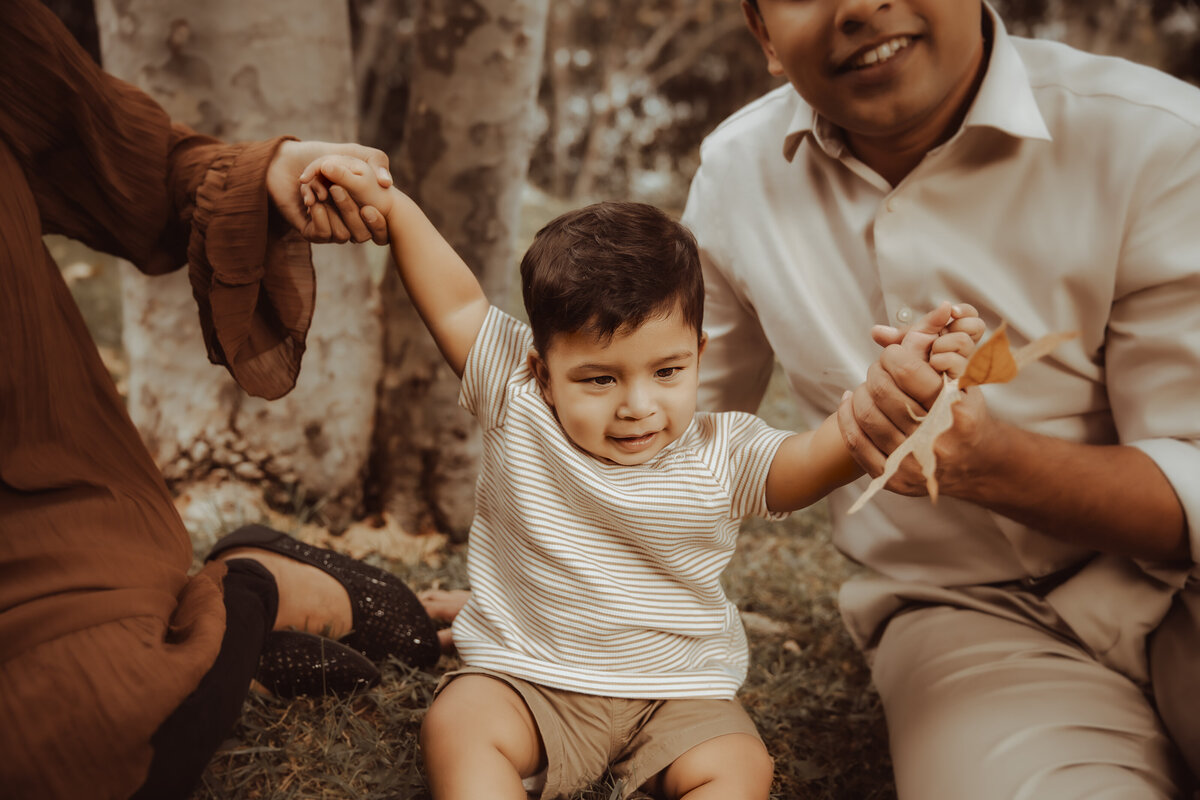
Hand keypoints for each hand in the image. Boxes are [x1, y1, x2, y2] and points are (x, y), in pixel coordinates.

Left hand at [266, 140, 391, 243]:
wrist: (288, 160)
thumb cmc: (322, 155)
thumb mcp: (356, 153)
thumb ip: (377, 162)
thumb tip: (386, 183)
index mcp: (364, 209)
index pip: (380, 230)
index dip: (378, 225)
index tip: (369, 209)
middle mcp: (348, 222)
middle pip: (361, 235)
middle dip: (348, 210)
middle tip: (335, 189)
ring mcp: (330, 228)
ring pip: (342, 235)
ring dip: (331, 210)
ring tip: (319, 190)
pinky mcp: (311, 232)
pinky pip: (323, 235)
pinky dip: (319, 217)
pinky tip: (310, 200)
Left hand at [837, 302, 993, 496]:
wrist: (976, 464)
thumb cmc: (965, 413)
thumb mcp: (963, 380)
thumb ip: (930, 352)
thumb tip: (884, 331)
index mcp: (956, 410)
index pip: (906, 370)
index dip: (892, 355)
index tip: (892, 353)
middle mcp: (935, 439)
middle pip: (882, 392)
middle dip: (875, 372)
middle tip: (879, 368)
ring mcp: (913, 463)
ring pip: (867, 415)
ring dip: (860, 393)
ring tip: (867, 386)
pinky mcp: (895, 480)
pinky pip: (857, 443)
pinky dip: (847, 418)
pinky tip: (849, 402)